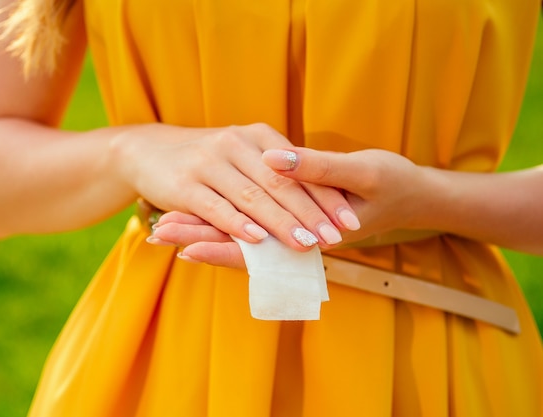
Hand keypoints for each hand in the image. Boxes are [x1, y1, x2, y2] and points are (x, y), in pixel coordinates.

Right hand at [114, 123, 358, 250]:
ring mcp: (209, 163)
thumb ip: (275, 172)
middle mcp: (236, 144)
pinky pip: (216, 207)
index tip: (350, 221)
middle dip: (311, 213)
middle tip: (336, 238)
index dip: (326, 196)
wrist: (149, 150)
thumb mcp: (244, 154)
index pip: (301, 169)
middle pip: (281, 182)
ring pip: (252, 196)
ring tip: (305, 244)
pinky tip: (257, 241)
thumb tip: (320, 200)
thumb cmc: (208, 159)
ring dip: (281, 223)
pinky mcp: (185, 185)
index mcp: (258, 137)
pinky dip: (237, 225)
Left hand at [149, 147, 426, 267]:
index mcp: (314, 235)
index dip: (220, 245)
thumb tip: (273, 160)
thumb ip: (317, 168)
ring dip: (205, 229)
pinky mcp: (292, 214)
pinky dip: (226, 218)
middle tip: (158, 232)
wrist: (414, 196)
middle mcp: (298, 241)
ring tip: (164, 224)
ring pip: (241, 235)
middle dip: (200, 237)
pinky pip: (253, 221)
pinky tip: (200, 212)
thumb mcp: (363, 172)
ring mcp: (293, 229)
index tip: (182, 243)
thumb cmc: (394, 184)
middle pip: (240, 244)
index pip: (258, 249)